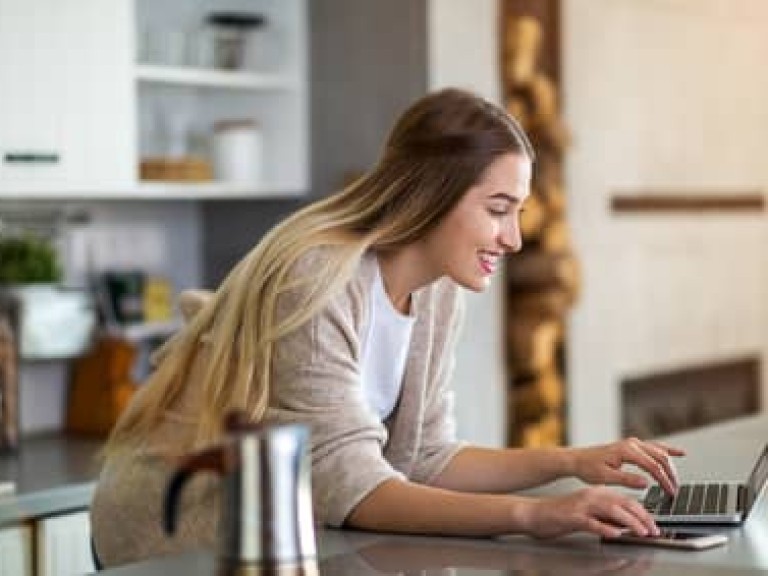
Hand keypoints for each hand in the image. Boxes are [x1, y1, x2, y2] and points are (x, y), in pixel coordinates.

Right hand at [523, 486, 659, 538]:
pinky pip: (592, 522)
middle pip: (622, 503)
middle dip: (642, 517)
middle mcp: (591, 496)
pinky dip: (605, 528)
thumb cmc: (561, 515)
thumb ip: (607, 517)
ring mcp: (581, 505)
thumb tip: (628, 525)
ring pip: (611, 510)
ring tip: (641, 532)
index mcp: (596, 493)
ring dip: (629, 522)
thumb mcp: (589, 514)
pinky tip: (614, 534)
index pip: (625, 500)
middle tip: (654, 530)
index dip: (643, 513)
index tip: (653, 525)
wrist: (535, 513)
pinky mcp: (572, 516)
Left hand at [568, 438, 684, 494]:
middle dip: (669, 474)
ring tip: (676, 480)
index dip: (664, 480)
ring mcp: (632, 443)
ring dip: (669, 466)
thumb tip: (646, 483)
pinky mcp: (631, 446)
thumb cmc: (588, 468)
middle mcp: (631, 444)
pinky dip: (667, 450)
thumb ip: (626, 480)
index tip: (670, 492)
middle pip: (659, 457)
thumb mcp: (605, 478)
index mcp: (626, 451)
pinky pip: (654, 447)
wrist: (577, 460)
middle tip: (674, 490)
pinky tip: (679, 453)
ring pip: (659, 452)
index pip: (652, 466)